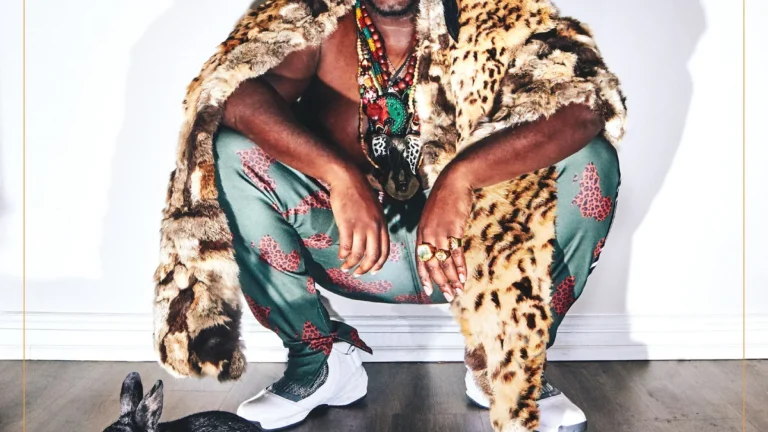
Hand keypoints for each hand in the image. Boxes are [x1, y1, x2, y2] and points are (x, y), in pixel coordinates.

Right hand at [327, 167, 389, 275]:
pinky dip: (343, 254)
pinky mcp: (347, 224)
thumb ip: (376, 225)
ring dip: (351, 264)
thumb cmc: (360, 193)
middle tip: (358, 274)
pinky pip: (347, 246)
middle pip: (373, 256)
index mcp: (382, 224)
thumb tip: (373, 241)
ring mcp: (361, 226)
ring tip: (345, 267)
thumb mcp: (375, 210)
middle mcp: (374, 227)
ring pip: (359, 254)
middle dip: (365, 268)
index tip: (373, 271)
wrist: (348, 179)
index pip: (385, 250)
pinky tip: (340, 256)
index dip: (379, 264)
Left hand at [416, 166, 472, 301]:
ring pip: (444, 263)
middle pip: (431, 265)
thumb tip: (438, 249)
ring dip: (451, 279)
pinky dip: (460, 267)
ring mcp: (440, 234)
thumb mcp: (432, 218)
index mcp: (421, 234)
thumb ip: (433, 234)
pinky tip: (463, 277)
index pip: (420, 260)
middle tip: (446, 296)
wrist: (453, 182)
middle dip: (439, 283)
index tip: (427, 290)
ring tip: (457, 291)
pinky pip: (456, 254)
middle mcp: (428, 236)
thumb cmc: (444, 200)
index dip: (424, 277)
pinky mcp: (453, 231)